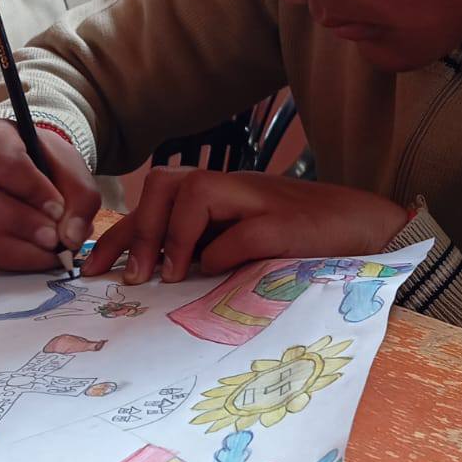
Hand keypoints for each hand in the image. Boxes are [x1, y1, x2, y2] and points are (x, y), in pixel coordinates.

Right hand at [0, 117, 100, 270]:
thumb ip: (80, 196)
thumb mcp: (70, 165)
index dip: (30, 187)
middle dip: (18, 222)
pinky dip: (16, 260)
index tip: (58, 208)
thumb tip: (71, 238)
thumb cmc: (44, 161)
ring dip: (18, 247)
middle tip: (54, 237)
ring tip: (52, 249)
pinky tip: (41, 256)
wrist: (29, 169)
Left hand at [82, 167, 408, 283]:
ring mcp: (259, 201)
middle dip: (137, 230)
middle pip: (165, 184)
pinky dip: (222, 254)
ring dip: (172, 236)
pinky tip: (219, 274)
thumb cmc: (304, 243)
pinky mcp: (285, 223)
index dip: (118, 233)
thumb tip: (155, 278)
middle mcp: (233, 189)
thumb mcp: (244, 247)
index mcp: (218, 196)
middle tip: (130, 277)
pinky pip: (241, 231)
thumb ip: (205, 252)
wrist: (371, 230)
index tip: (90, 269)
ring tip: (167, 276)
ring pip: (194, 193)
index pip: (154, 201)